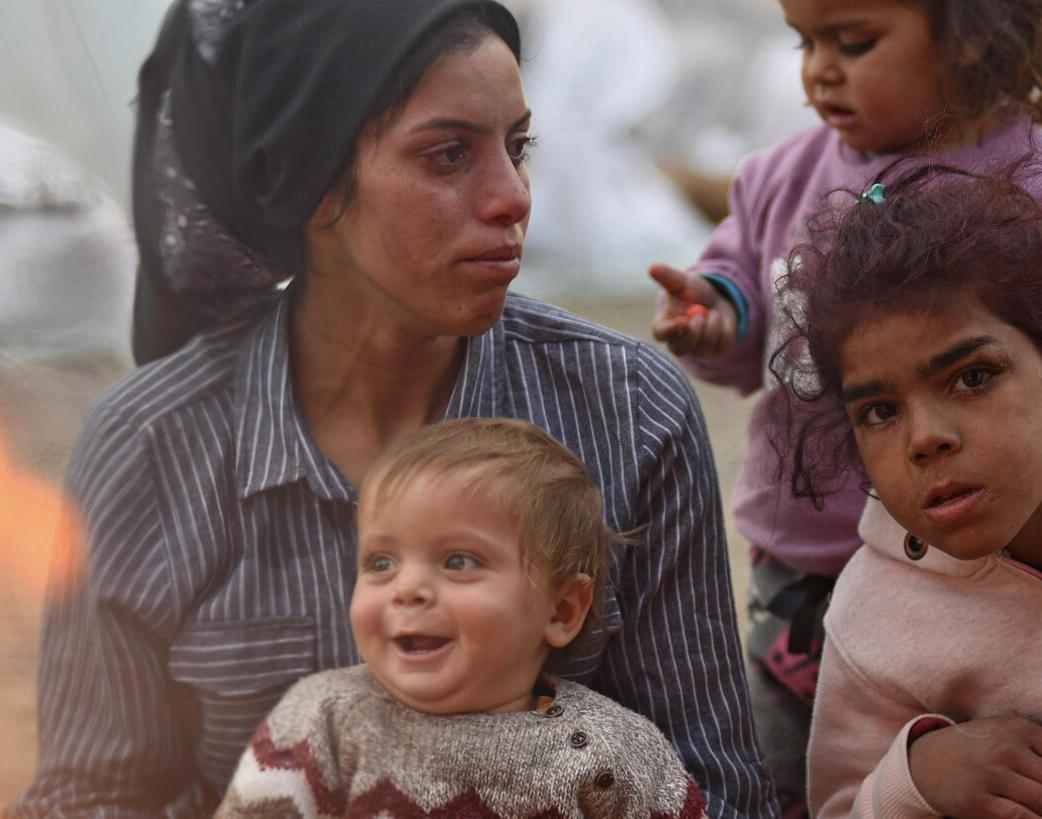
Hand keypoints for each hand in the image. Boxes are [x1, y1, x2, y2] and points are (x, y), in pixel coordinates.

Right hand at [649, 263, 737, 357]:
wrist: (715, 299)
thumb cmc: (692, 292)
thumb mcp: (681, 282)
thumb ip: (667, 277)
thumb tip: (652, 267)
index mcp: (664, 326)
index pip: (661, 334)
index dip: (670, 330)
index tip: (683, 321)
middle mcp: (677, 342)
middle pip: (680, 349)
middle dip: (694, 333)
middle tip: (701, 314)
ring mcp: (696, 350)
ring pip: (703, 347)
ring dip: (711, 325)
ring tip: (710, 312)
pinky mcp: (715, 351)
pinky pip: (721, 345)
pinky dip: (724, 329)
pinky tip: (719, 320)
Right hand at [909, 716, 1041, 817]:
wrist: (923, 761)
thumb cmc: (975, 749)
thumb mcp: (1005, 733)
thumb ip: (1038, 746)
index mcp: (1019, 730)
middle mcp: (1007, 750)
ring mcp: (991, 775)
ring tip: (1037, 806)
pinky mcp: (978, 801)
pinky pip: (1020, 817)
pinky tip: (1032, 815)